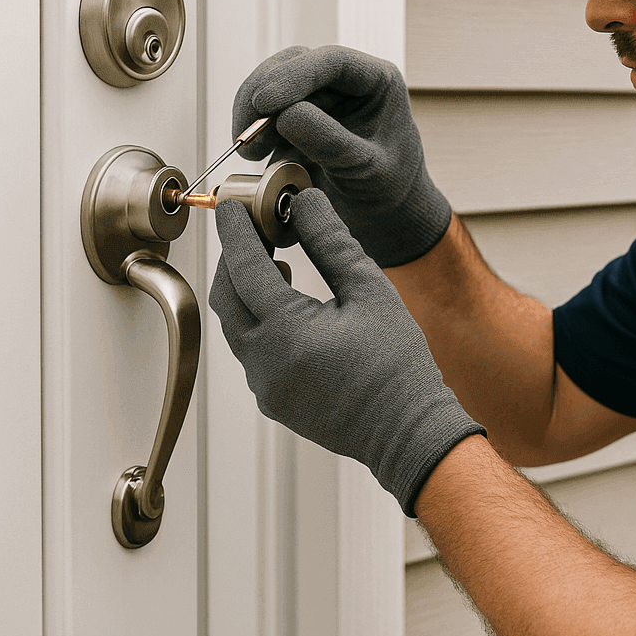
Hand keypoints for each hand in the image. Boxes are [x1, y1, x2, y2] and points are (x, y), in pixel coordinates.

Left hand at [211, 189, 482, 515]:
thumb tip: (306, 203)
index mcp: (285, 331)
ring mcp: (264, 386)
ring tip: (277, 263)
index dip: (235, 230)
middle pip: (226, 296)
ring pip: (234, 325)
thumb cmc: (398, 366)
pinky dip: (258, 321)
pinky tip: (287, 307)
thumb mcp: (369, 291)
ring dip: (246, 291)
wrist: (409, 433)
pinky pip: (250, 352)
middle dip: (234, 258)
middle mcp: (263, 362)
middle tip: (255, 230)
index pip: (243, 266)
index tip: (231, 205)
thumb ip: (331, 242)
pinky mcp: (273, 400)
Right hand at [233, 45, 450, 267]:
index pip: (332, 61)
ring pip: (272, 83)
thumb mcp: (364, 169)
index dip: (294, 75)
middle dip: (263, 93)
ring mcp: (319, 96)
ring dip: (253, 113)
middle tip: (247, 131)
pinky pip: (267, 112)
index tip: (265, 102)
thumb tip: (285, 115)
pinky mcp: (297, 116)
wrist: (381, 215)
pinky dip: (254, 130)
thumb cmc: (387, 189)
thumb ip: (330, 142)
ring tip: (249, 149)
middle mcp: (346, 81)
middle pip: (294, 64)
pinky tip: (254, 154)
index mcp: (377, 81)